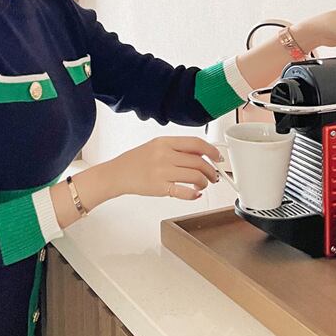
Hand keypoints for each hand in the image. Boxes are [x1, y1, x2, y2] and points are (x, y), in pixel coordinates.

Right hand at [105, 136, 221, 200]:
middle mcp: (164, 155)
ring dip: (204, 182)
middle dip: (211, 171)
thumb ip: (176, 149)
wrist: (117, 173)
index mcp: (165, 142)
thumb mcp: (156, 146)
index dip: (211, 150)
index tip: (218, 157)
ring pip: (195, 176)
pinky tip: (195, 194)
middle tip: (214, 176)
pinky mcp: (159, 187)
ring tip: (203, 185)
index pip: (196, 143)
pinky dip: (194, 194)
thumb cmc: (136, 160)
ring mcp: (162, 171)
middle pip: (199, 162)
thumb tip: (201, 155)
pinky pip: (184, 191)